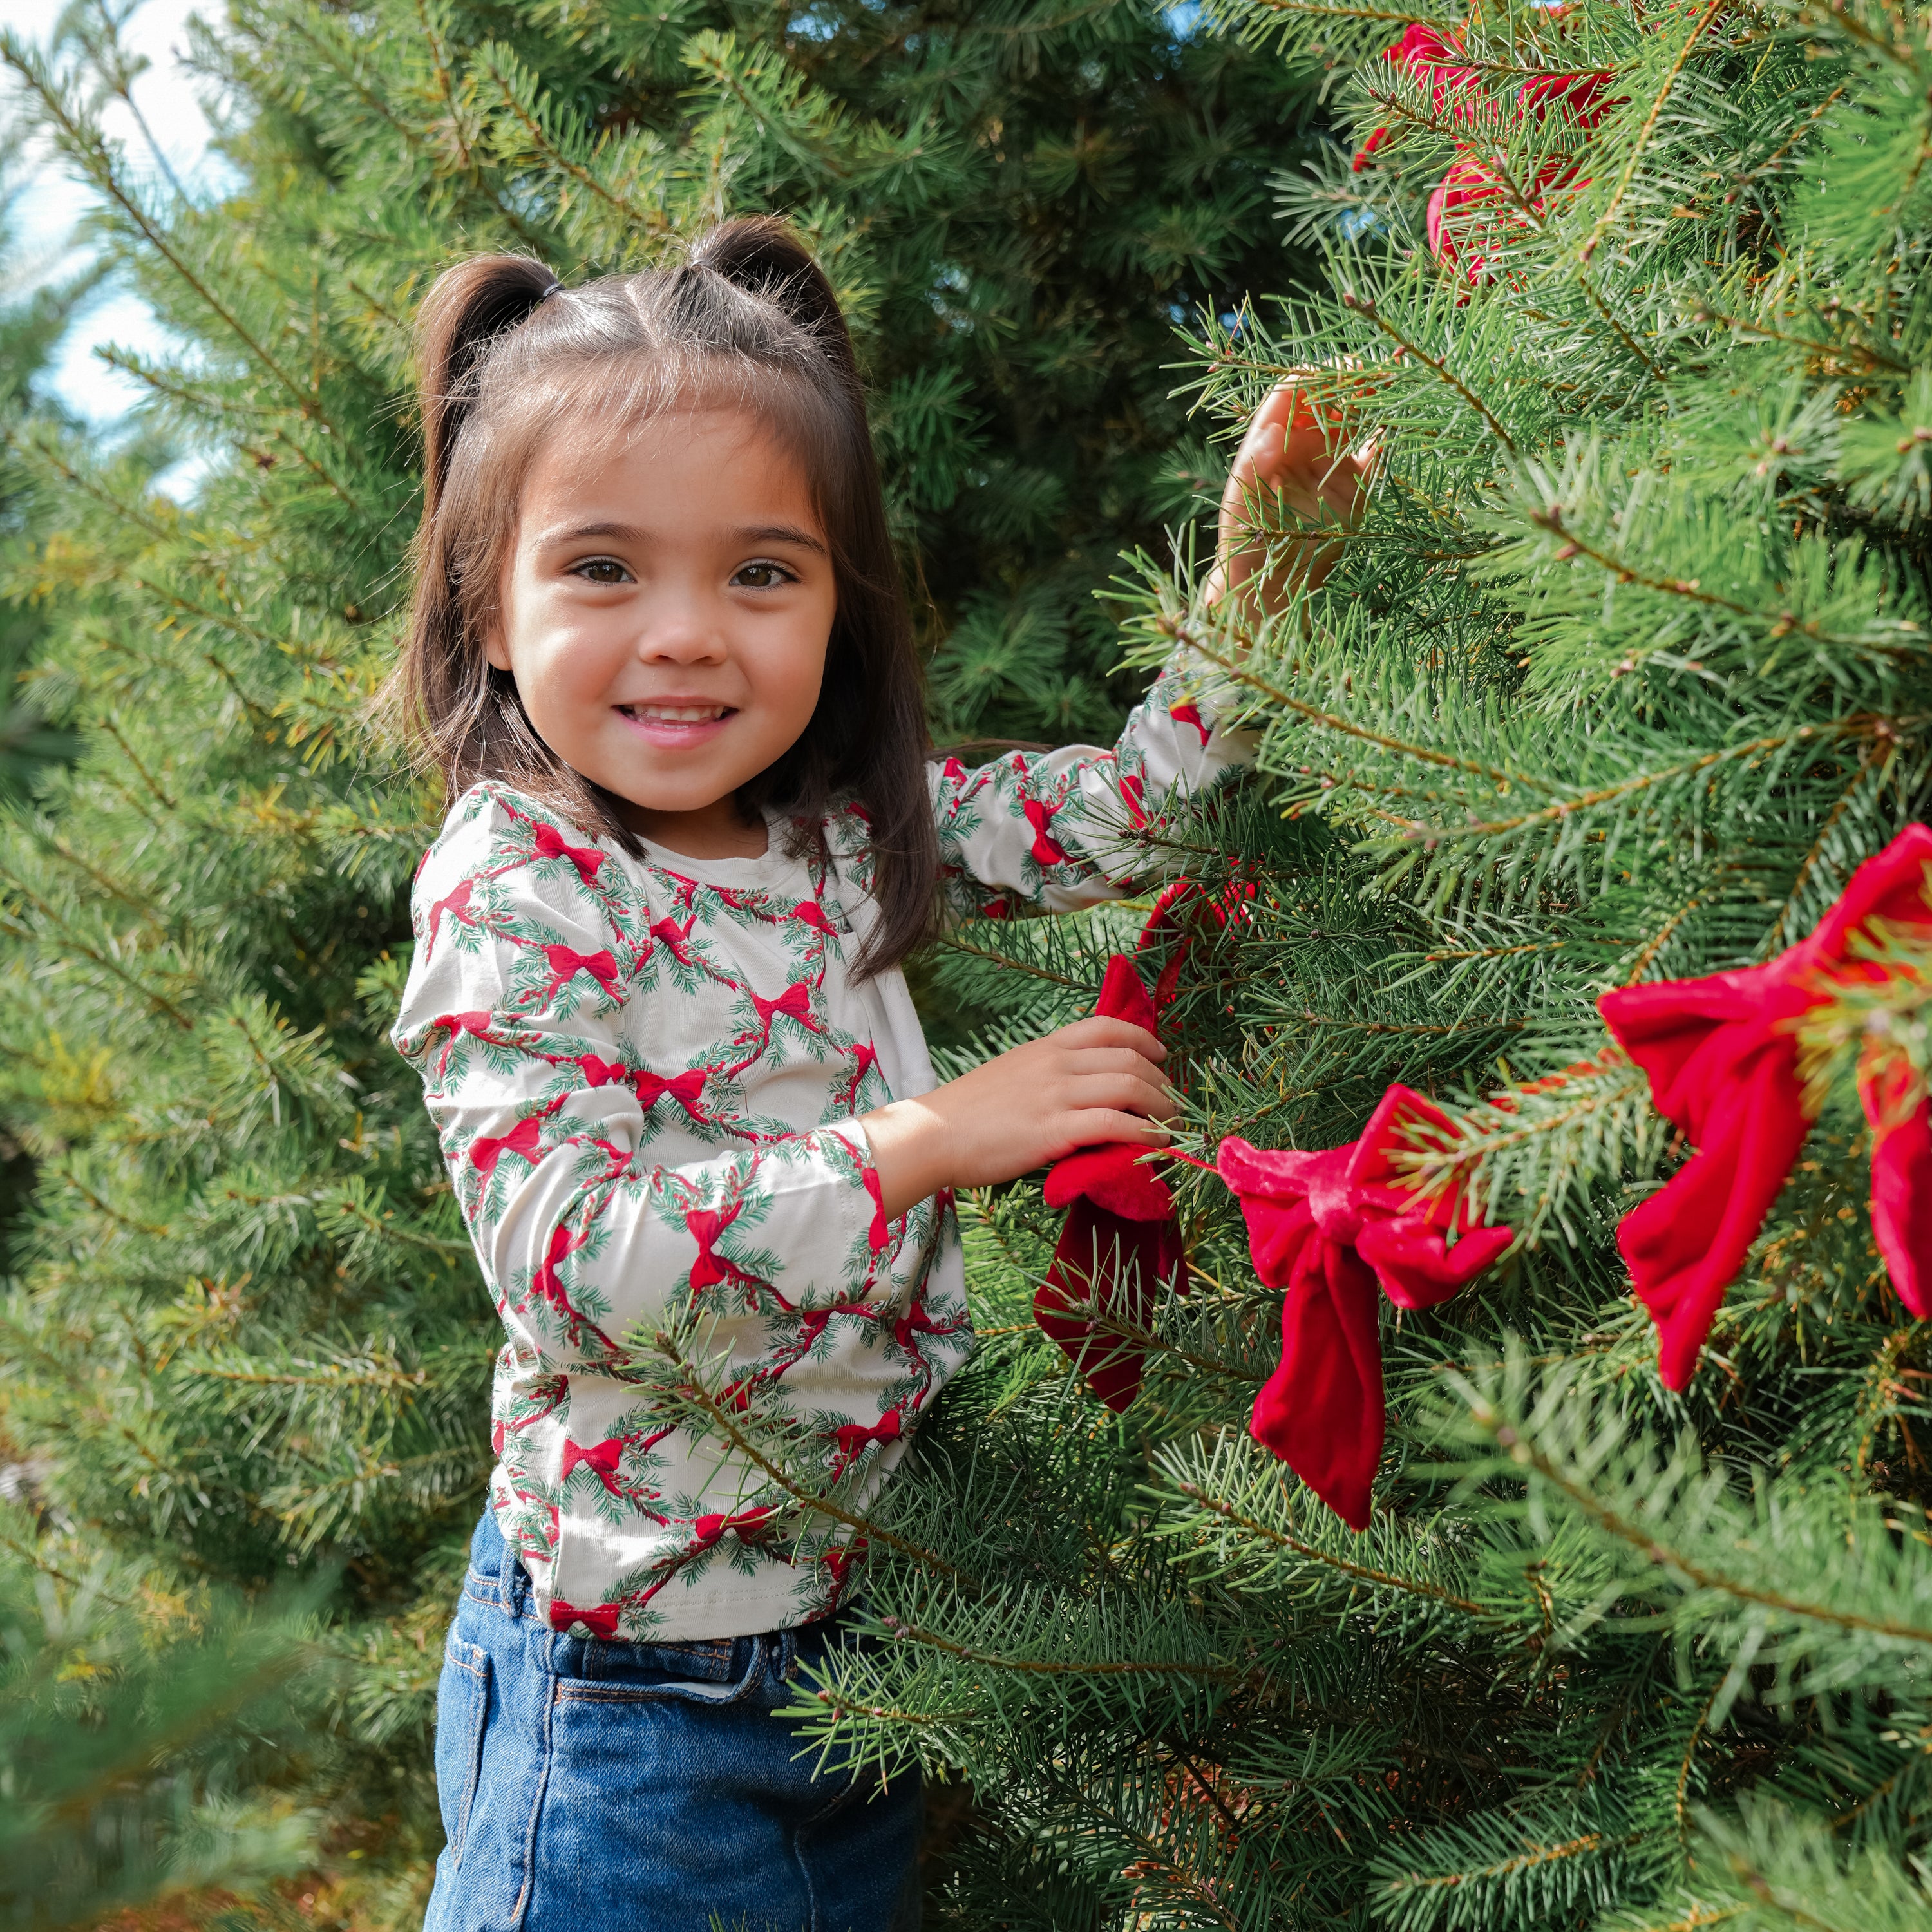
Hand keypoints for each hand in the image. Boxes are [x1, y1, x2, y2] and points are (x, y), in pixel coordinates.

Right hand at [860, 1017, 1173, 1218]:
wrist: (931, 1134)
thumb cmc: (966, 1112)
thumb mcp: (1011, 1075)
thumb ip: (1047, 1075)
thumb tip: (1080, 1090)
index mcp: (1046, 1046)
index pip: (1109, 1026)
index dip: (1144, 1040)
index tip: (1161, 1057)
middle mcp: (1057, 1063)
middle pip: (1130, 1058)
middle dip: (1162, 1082)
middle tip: (1174, 1105)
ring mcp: (1057, 1094)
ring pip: (1130, 1086)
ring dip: (1162, 1108)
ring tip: (1174, 1127)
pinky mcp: (1055, 1130)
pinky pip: (1116, 1124)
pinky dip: (1146, 1134)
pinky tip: (1157, 1145)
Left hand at [1203, 379, 1376, 617]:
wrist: (1270, 587)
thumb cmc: (1245, 543)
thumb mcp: (1241, 506)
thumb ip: (1251, 468)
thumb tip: (1272, 432)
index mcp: (1273, 441)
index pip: (1293, 394)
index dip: (1313, 377)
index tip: (1334, 370)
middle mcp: (1304, 445)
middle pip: (1329, 400)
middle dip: (1350, 382)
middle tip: (1372, 373)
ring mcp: (1332, 464)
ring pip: (1356, 421)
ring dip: (1372, 403)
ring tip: (1390, 389)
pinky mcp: (1357, 488)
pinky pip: (1375, 455)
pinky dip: (1386, 438)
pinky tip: (1392, 429)